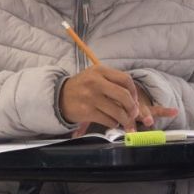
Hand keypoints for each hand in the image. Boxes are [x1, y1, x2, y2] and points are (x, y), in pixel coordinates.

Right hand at [60, 65, 177, 132]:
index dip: (134, 92)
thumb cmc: (82, 87)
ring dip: (124, 119)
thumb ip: (113, 83)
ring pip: (118, 111)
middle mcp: (96, 82)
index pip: (125, 79)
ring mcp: (91, 97)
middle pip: (124, 96)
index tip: (134, 100)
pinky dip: (113, 123)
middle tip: (133, 113)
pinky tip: (111, 122)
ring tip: (123, 120)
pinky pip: (108, 120)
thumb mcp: (95, 76)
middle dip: (132, 107)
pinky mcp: (87, 111)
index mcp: (100, 70)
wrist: (59, 97)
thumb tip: (134, 101)